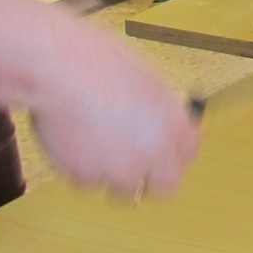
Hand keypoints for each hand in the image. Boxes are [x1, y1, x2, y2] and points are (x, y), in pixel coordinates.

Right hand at [26, 17, 201, 197]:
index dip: (175, 154)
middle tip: (134, 170)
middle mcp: (155, 151)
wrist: (62, 71)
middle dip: (150, 181)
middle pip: (165, 186)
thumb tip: (155, 122)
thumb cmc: (99, 63)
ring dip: (111, 174)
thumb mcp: (145, 81)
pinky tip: (74, 143)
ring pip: (123, 189)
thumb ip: (156, 110)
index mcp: (175, 122)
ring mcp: (124, 168)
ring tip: (95, 144)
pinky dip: (80, 169)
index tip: (165, 153)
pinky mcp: (90, 176)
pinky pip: (87, 182)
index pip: (189, 152)